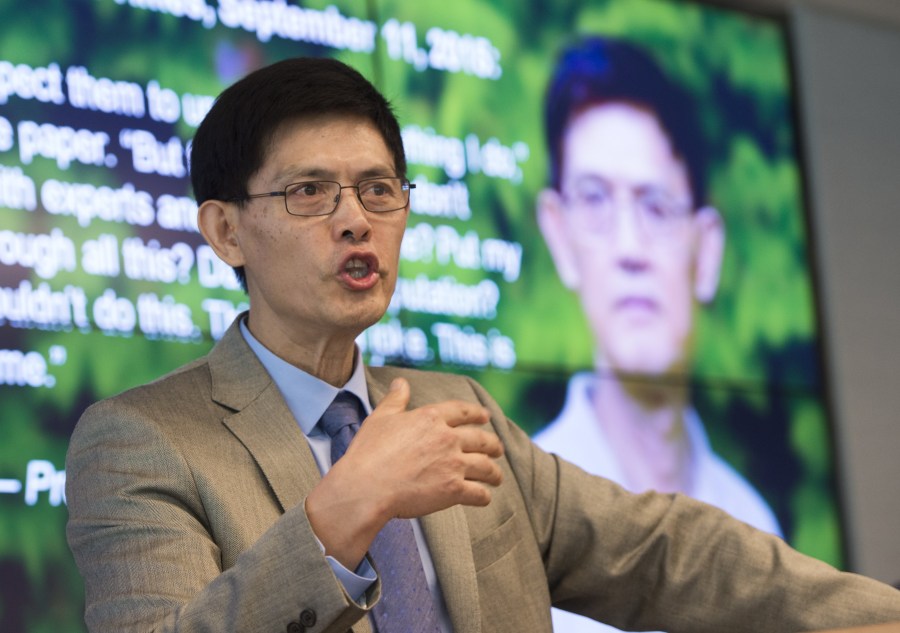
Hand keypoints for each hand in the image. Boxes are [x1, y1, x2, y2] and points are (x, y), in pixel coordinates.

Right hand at [305, 377, 502, 568]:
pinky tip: (484, 497)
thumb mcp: (380, 418)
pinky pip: (479, 493)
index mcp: (431, 418)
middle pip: (480, 439)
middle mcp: (447, 438)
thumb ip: (395, 400)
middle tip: (498, 449)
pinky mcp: (453, 490)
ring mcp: (453, 464)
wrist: (366, 487)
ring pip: (485, 467)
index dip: (476, 414)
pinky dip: (484, 496)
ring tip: (497, 477)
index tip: (486, 417)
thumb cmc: (369, 453)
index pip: (462, 411)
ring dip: (494, 472)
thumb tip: (401, 382)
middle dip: (493, 444)